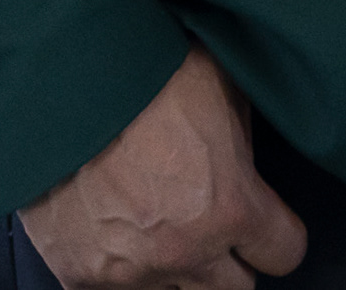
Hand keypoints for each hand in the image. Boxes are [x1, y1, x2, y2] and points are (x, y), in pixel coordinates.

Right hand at [16, 46, 307, 289]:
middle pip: (236, 289)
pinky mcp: (81, 276)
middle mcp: (187, 252)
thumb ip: (242, 148)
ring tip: (161, 231)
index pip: (285, 252)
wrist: (60, 86)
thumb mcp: (224, 94)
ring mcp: (132, 272)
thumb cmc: (147, 77)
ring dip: (176, 271)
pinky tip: (118, 239)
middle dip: (229, 259)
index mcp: (233, 207)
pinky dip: (122, 273)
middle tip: (212, 227)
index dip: (277, 233)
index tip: (265, 222)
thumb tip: (243, 165)